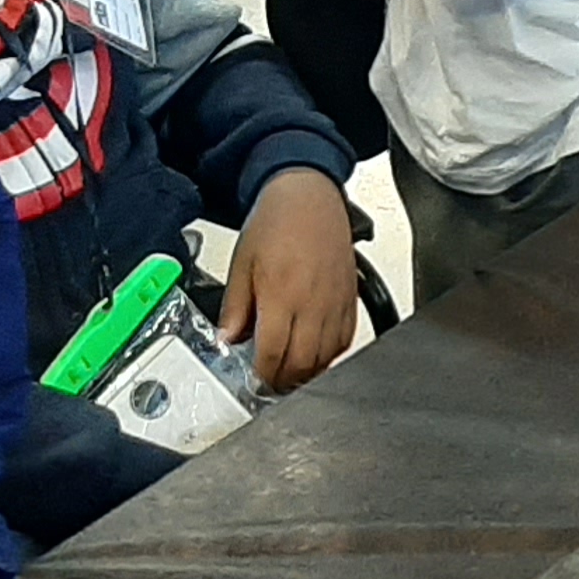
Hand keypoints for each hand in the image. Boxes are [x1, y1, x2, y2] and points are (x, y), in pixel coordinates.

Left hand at [220, 169, 362, 390]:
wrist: (309, 195)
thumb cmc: (276, 222)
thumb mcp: (242, 263)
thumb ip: (235, 308)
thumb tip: (227, 339)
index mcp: (282, 293)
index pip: (273, 354)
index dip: (262, 376)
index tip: (254, 382)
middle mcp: (313, 302)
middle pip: (302, 364)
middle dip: (283, 381)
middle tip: (269, 382)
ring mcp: (336, 302)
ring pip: (326, 358)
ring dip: (307, 372)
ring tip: (289, 371)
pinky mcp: (351, 298)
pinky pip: (346, 340)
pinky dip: (331, 355)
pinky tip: (315, 353)